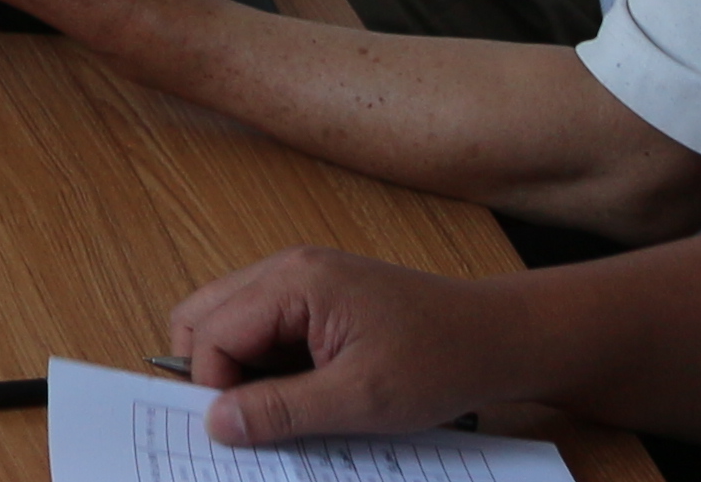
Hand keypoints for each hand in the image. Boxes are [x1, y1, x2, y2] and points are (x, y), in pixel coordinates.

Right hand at [167, 249, 525, 447]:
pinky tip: (301, 390)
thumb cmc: (437, 362)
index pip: (212, 333)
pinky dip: (264, 361)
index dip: (214, 388)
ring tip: (280, 406)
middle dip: (212, 371)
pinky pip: (262, 324)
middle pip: (205, 315)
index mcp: (293, 282)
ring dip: (238, 367)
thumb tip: (216, 424)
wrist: (496, 337)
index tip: (243, 433)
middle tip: (251, 418)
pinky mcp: (315, 294)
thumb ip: (283, 410)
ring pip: (228, 319)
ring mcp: (300, 277)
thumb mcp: (360, 399)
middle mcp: (286, 267)